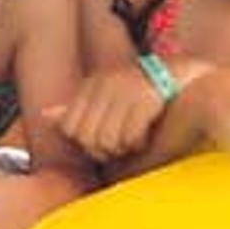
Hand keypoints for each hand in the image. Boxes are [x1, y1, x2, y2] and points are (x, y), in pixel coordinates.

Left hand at [49, 63, 170, 162]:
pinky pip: (129, 137)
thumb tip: (45, 115)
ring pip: (105, 142)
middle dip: (103, 151)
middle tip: (120, 146)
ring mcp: (126, 90)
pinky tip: (145, 137)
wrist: (184, 77)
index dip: (84, 142)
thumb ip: (76, 108)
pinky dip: (137, 144)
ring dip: (122, 149)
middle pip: (86, 139)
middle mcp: (105, 84)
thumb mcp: (104, 97)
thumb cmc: (140, 93)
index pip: (69, 128)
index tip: (102, 141)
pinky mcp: (147, 99)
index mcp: (92, 84)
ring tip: (133, 141)